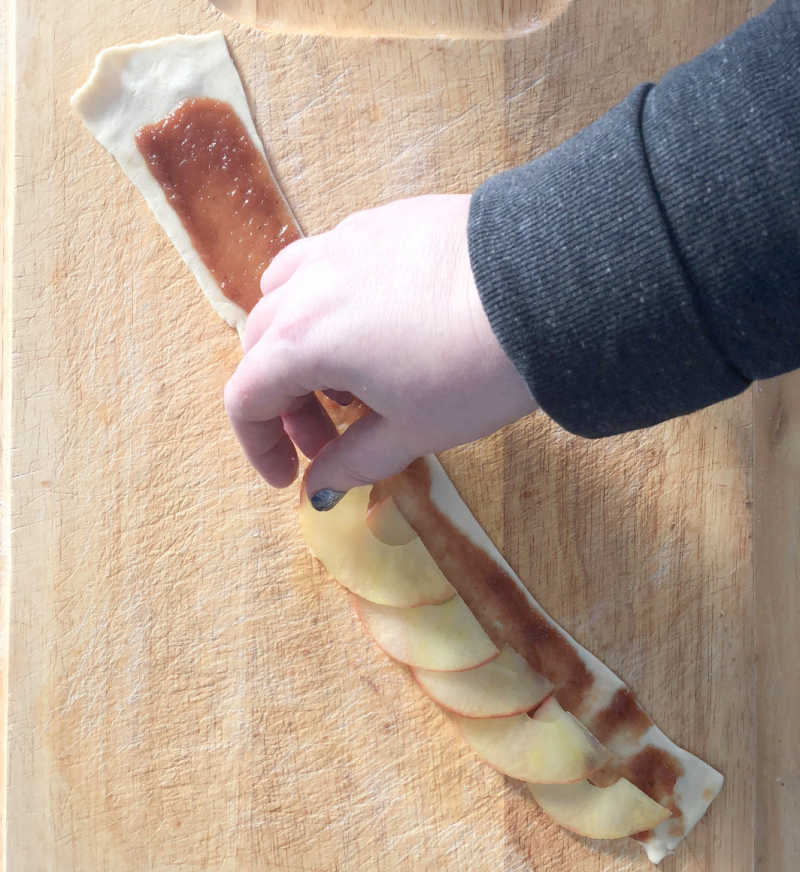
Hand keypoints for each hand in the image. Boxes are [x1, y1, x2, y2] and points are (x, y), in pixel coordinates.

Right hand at [224, 194, 536, 507]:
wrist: (546, 287)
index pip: (246, 397)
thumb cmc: (475, 370)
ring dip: (300, 343)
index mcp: (305, 340)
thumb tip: (319, 489)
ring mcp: (344, 242)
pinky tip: (380, 325)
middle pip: (263, 346)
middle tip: (331, 435)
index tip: (289, 476)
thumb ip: (353, 462)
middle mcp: (311, 283)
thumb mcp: (412, 431)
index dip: (260, 446)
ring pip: (287, 292)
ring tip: (351, 374)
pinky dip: (331, 301)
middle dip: (286, 401)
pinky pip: (330, 260)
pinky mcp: (382, 220)